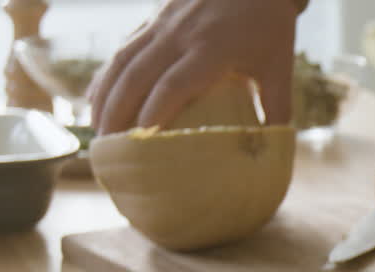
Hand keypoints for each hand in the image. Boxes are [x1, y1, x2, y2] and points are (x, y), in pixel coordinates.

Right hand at [91, 0, 298, 133]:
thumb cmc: (269, 23)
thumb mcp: (279, 66)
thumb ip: (277, 108)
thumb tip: (274, 151)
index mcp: (212, 49)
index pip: (174, 84)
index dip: (154, 112)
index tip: (139, 141)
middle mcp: (180, 34)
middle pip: (138, 75)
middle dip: (118, 112)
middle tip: (108, 148)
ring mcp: (163, 22)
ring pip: (123, 59)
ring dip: (105, 94)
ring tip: (95, 128)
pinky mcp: (154, 16)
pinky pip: (124, 47)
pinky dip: (107, 72)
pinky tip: (95, 95)